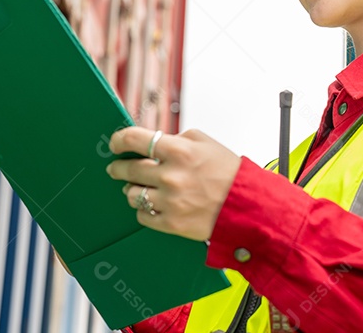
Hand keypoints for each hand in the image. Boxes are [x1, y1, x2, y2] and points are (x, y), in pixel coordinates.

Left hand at [105, 126, 241, 240]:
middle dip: (119, 168)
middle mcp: (171, 175)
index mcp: (179, 150)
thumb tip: (151, 142)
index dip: (119, 140)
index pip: (134, 139)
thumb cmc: (227, 172)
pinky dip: (145, 209)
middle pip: (128, 169)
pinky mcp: (171, 223)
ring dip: (132, 189)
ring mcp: (170, 201)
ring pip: (132, 194)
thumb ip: (176, 139)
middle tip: (116, 168)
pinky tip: (153, 204)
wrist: (247, 205)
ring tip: (140, 188)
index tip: (115, 144)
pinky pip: (142, 215)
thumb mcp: (204, 142)